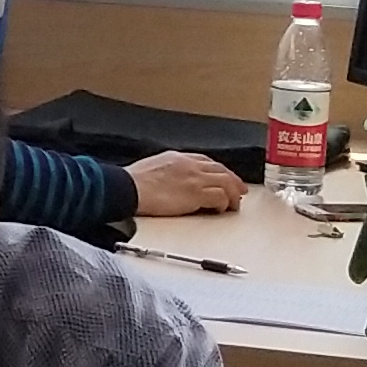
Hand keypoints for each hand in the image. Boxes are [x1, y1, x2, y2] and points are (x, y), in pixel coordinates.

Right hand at [129, 151, 244, 217]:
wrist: (127, 188)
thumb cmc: (132, 182)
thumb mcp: (152, 168)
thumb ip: (166, 171)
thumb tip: (169, 180)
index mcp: (178, 158)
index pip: (207, 161)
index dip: (219, 170)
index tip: (224, 177)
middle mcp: (190, 165)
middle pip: (221, 170)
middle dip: (233, 180)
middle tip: (239, 190)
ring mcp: (195, 178)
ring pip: (226, 183)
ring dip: (233, 193)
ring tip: (234, 203)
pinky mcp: (196, 194)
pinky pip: (220, 197)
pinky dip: (224, 203)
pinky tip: (221, 209)